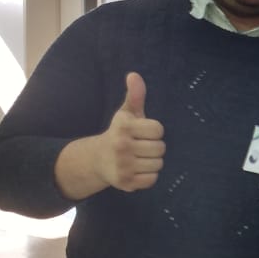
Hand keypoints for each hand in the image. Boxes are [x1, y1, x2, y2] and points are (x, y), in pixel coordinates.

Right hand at [94, 72, 165, 191]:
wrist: (98, 159)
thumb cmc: (120, 133)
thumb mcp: (127, 113)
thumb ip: (135, 95)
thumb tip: (134, 75)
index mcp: (123, 127)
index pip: (158, 130)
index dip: (154, 131)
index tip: (142, 132)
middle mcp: (121, 146)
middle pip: (160, 148)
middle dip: (154, 147)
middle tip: (141, 146)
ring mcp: (122, 165)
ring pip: (158, 164)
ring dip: (152, 161)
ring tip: (139, 157)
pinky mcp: (125, 182)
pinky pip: (152, 179)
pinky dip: (148, 176)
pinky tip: (137, 169)